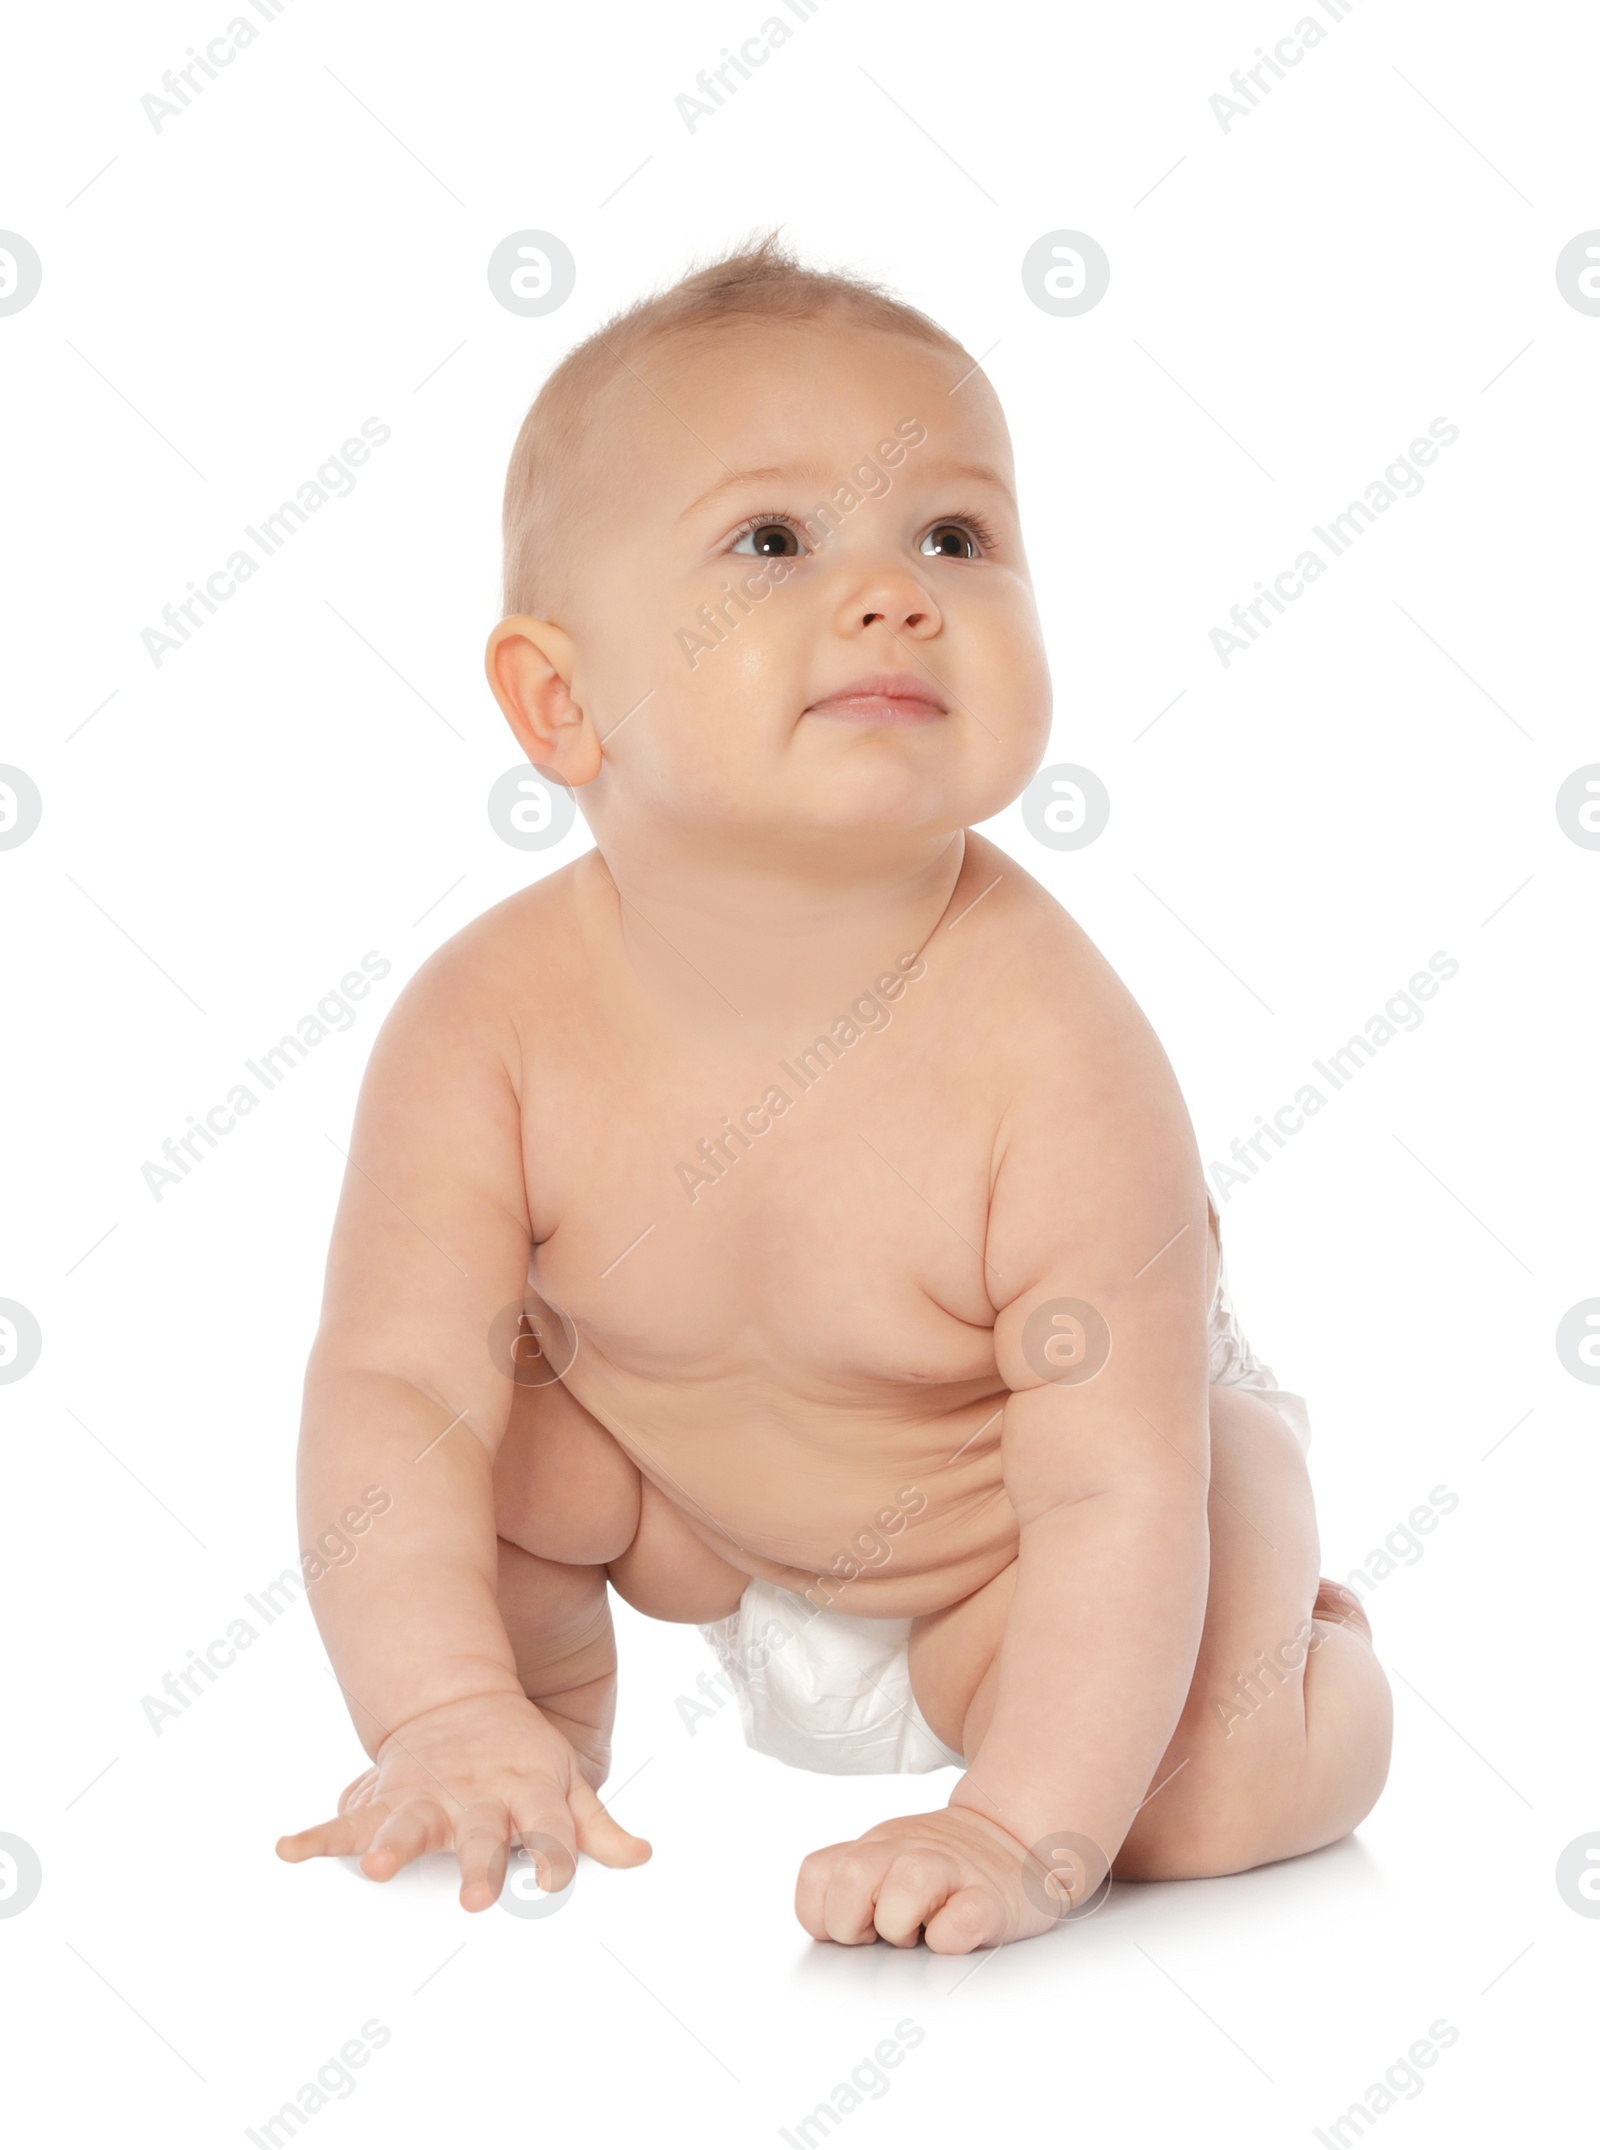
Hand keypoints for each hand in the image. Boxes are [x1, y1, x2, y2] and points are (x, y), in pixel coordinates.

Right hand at [276, 1689, 649, 1911]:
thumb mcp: (567, 1782)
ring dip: (392, 1846)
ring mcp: (429, 1798)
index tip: (554, 1880)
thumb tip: (641, 1857)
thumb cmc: (521, 1757)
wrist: (462, 1703)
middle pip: (479, 1835)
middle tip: (476, 1899)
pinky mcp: (388, 1799)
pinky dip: (317, 1836)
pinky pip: (348, 1822)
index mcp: (526, 1796)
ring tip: (377, 1867)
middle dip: (478, 1864)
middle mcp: (476, 1800)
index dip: (554, 1853)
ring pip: (408, 1825)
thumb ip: (597, 1827)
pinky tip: (288, 1849)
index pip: (549, 1829)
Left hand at [796, 1806, 1092, 1952]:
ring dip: (902, 1924)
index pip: (815, 1875)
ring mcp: (950, 1870)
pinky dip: (953, 1937)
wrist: (1012, 1838)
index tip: (851, 1927)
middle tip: (881, 1934)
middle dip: (854, 1922)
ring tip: (919, 1933)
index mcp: (875, 1849)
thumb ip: (851, 1883)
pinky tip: (956, 1934)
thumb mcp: (886, 1858)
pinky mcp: (991, 1899)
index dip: (822, 1912)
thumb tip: (824, 1937)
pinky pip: (963, 1921)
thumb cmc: (941, 1867)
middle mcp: (906, 1852)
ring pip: (906, 1888)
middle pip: (850, 1878)